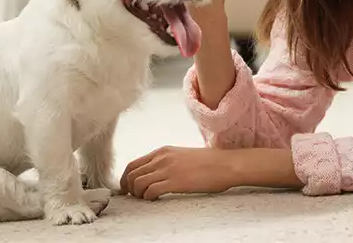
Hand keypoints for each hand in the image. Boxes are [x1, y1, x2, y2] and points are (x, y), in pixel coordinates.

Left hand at [119, 146, 236, 199]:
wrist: (226, 164)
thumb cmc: (210, 163)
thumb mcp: (183, 155)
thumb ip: (167, 161)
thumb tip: (155, 173)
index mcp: (163, 151)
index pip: (133, 164)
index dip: (126, 178)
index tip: (128, 189)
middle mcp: (162, 158)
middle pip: (132, 174)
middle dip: (129, 188)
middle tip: (134, 197)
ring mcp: (168, 169)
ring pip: (138, 183)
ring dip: (138, 194)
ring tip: (146, 200)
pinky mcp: (175, 182)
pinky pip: (150, 191)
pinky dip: (148, 198)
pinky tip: (156, 200)